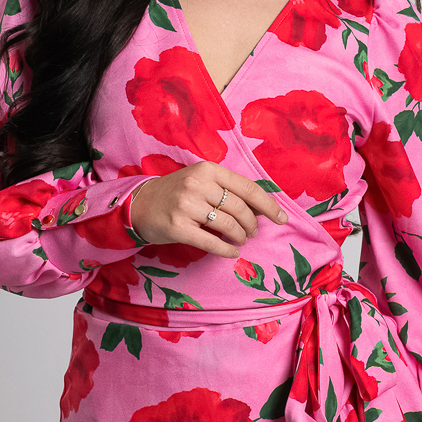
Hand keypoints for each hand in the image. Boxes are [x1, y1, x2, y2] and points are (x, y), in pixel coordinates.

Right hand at [129, 162, 287, 257]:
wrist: (140, 204)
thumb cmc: (177, 193)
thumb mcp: (201, 181)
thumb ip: (228, 190)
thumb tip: (263, 209)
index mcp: (208, 169)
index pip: (248, 188)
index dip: (269, 205)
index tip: (282, 218)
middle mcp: (197, 184)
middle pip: (240, 208)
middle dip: (252, 224)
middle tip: (252, 232)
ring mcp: (186, 206)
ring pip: (228, 225)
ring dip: (240, 236)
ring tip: (240, 240)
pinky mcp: (178, 227)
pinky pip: (212, 242)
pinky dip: (227, 250)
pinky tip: (232, 252)